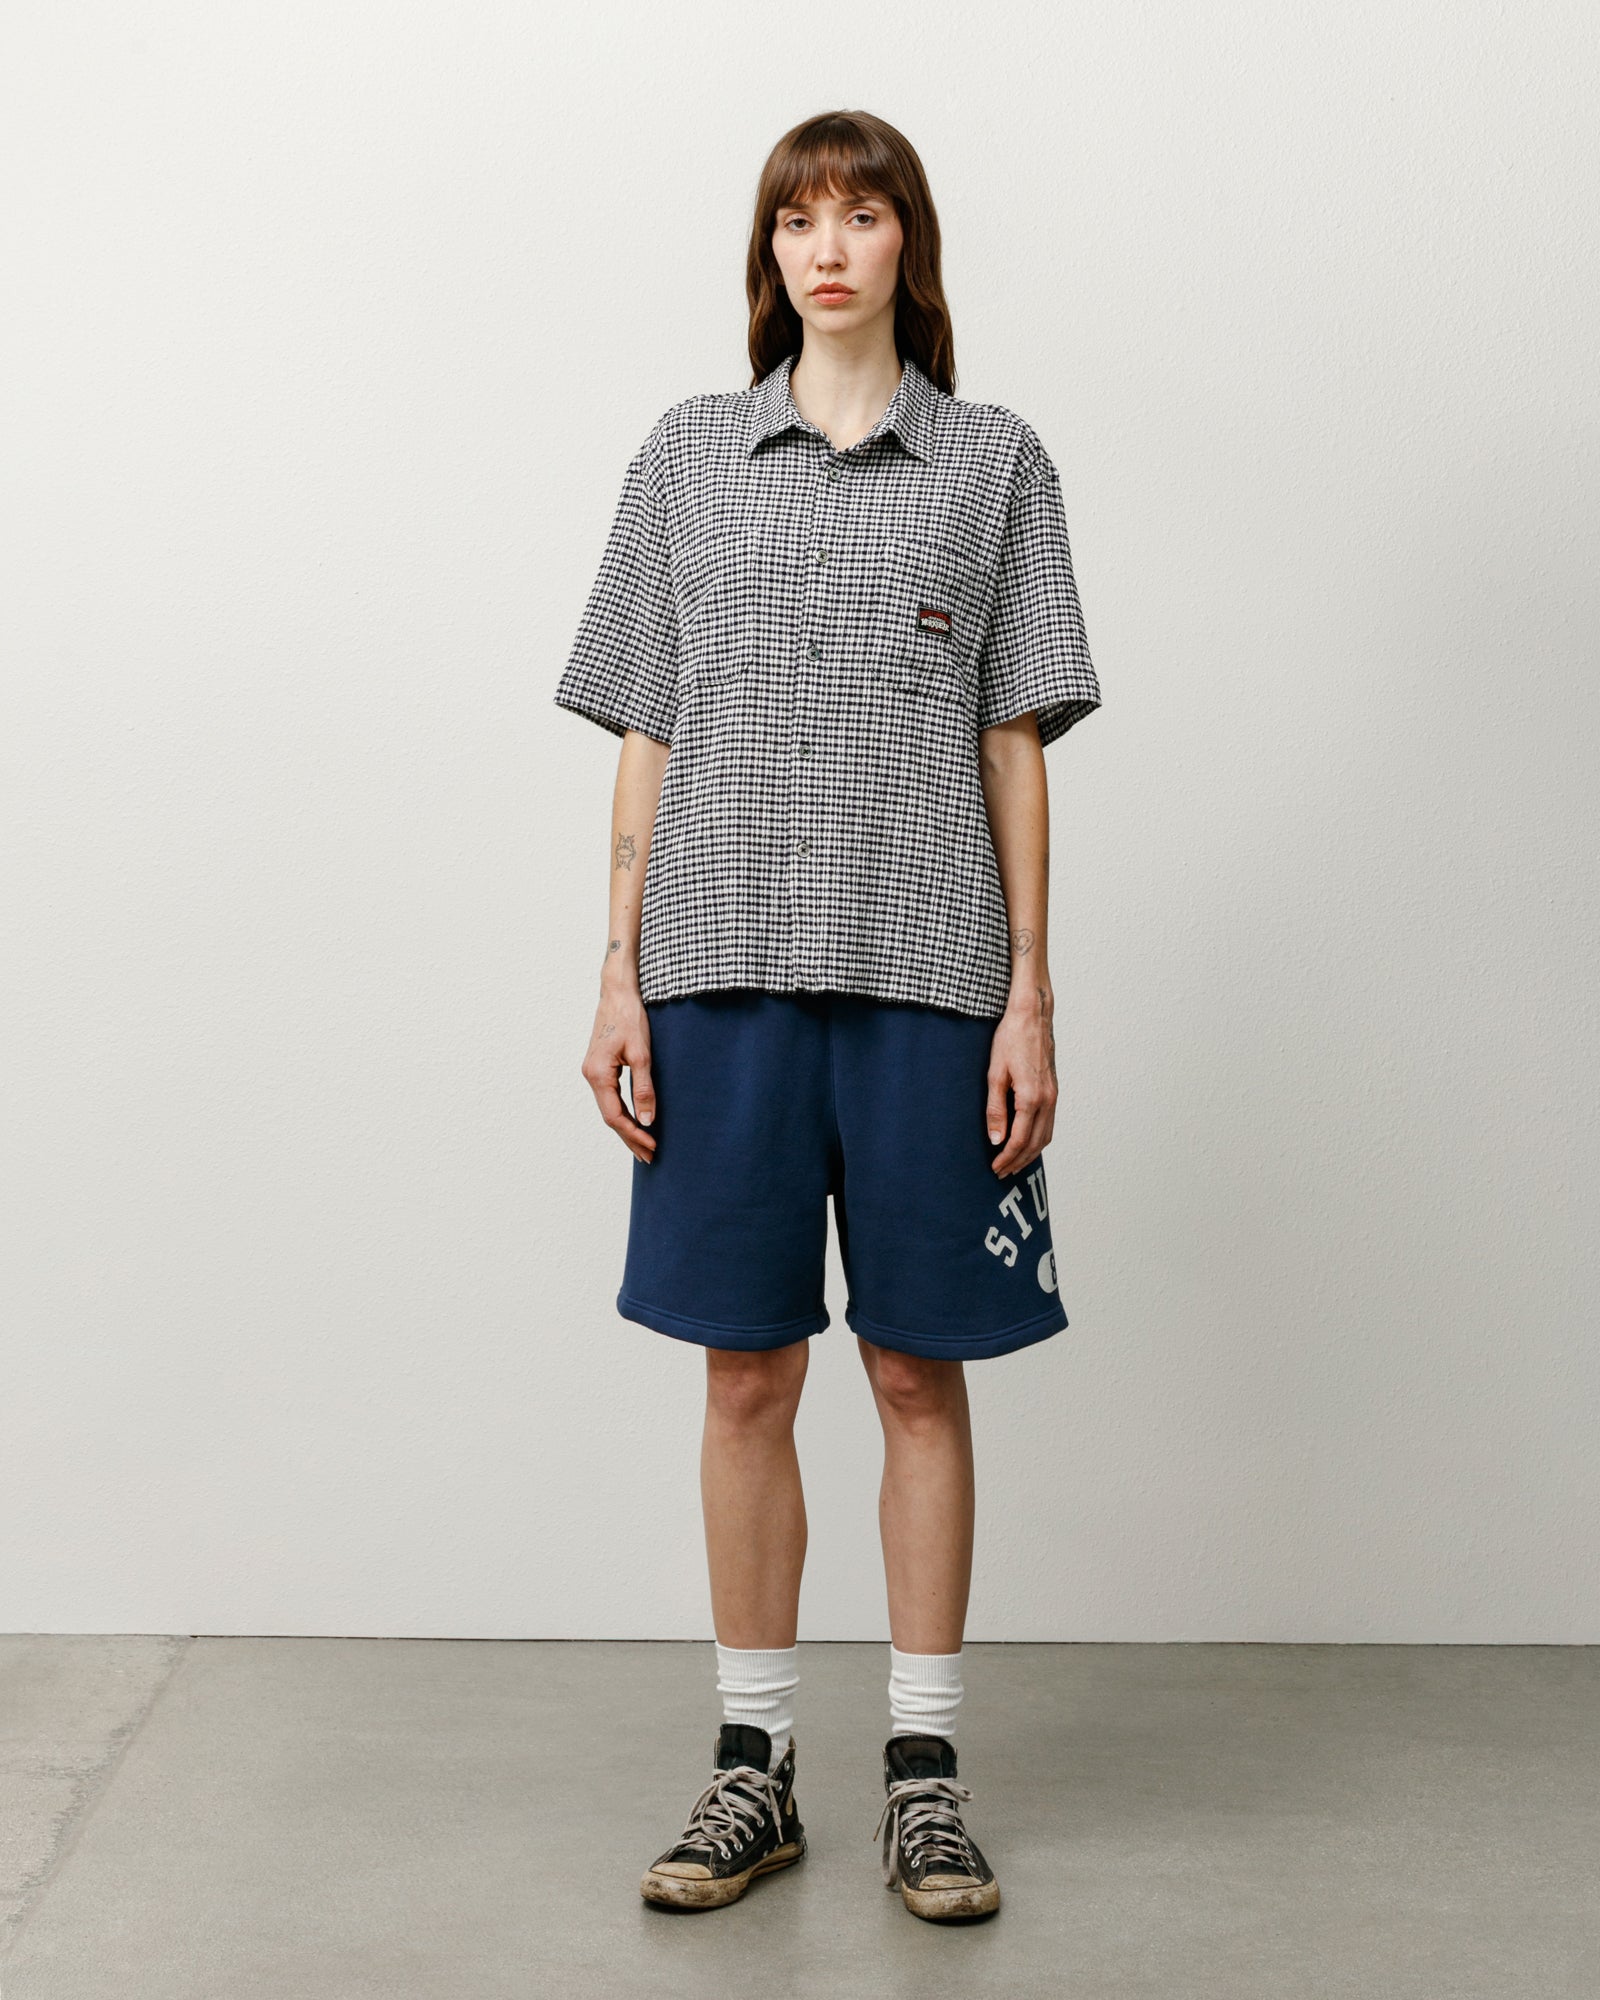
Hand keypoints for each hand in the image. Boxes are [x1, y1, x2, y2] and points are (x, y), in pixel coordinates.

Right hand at [580, 979, 657, 1163]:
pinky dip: (623, 1113)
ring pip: (609, 1109)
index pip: (615, 1116)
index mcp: (598, 1074)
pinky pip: (610, 1097)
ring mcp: (593, 1072)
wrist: (618, 992)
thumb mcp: (642, 1054)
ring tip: (644, 1146)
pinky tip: (635, 1121)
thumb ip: (644, 1089)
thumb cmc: (630, 1017)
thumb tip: (647, 1120)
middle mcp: (590, 1076)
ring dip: (627, 1128)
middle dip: (630, 1138)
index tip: (652, 1146)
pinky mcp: (599, 1068)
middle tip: (650, 1156)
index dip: (634, 1134)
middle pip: (610, 1117)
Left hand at [985, 986, 1057, 1175]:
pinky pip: (1049, 1125)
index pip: (1018, 1140)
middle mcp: (1047, 1101)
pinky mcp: (1053, 1091)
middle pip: (1034, 1144)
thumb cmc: (1010, 1040)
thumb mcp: (994, 1074)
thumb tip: (996, 1139)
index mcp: (1031, 1098)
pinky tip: (1027, 1143)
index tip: (994, 1168)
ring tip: (1013, 1164)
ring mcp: (1053, 1096)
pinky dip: (1038, 1140)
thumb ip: (995, 1109)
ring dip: (1030, 1154)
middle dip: (1018, 1162)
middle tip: (1001, 1172)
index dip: (1006, 1158)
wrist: (1033, 1017)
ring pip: (1045, 1137)